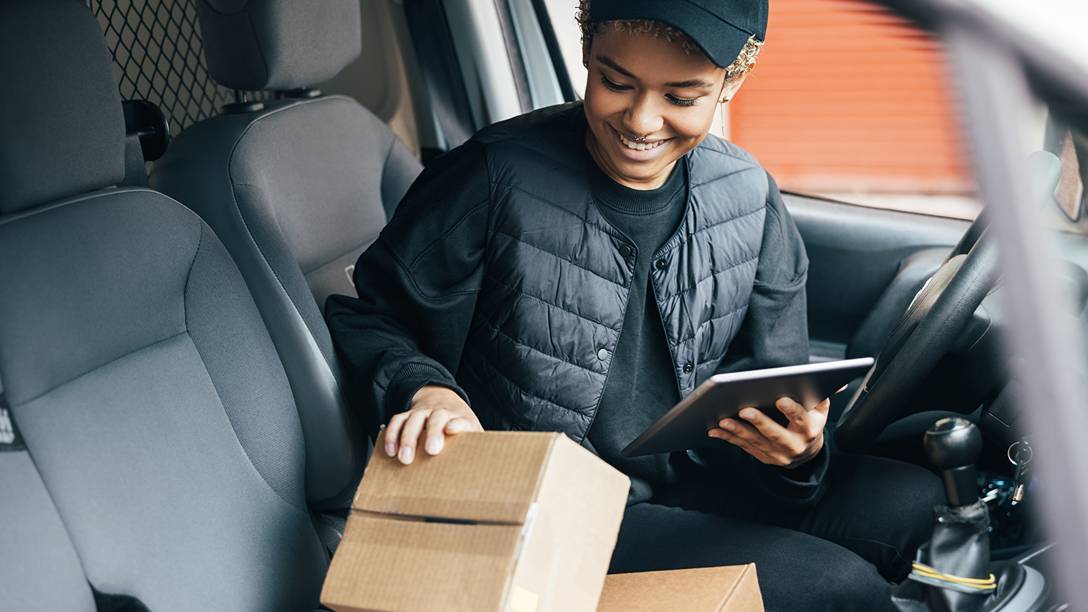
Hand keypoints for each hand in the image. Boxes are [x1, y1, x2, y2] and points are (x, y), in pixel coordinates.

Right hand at [384, 385, 481, 464]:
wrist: (444, 400)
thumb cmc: (459, 424)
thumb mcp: (472, 432)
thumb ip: (477, 446)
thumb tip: (482, 467)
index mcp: (460, 418)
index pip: (461, 419)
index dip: (457, 424)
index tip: (452, 430)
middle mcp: (440, 412)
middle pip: (437, 417)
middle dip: (432, 433)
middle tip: (431, 451)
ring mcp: (422, 412)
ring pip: (413, 419)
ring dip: (407, 438)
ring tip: (403, 458)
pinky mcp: (407, 415)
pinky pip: (397, 421)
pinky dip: (392, 435)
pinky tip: (390, 451)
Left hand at [707, 396, 829, 468]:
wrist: (807, 453)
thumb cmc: (811, 423)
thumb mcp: (820, 410)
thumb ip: (823, 394)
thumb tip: (837, 381)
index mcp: (810, 430)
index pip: (802, 419)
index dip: (792, 410)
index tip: (780, 399)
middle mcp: (795, 445)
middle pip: (776, 434)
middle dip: (759, 422)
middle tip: (744, 409)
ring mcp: (778, 455)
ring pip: (756, 442)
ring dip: (738, 430)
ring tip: (723, 419)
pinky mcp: (764, 458)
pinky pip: (744, 448)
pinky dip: (729, 438)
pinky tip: (715, 430)